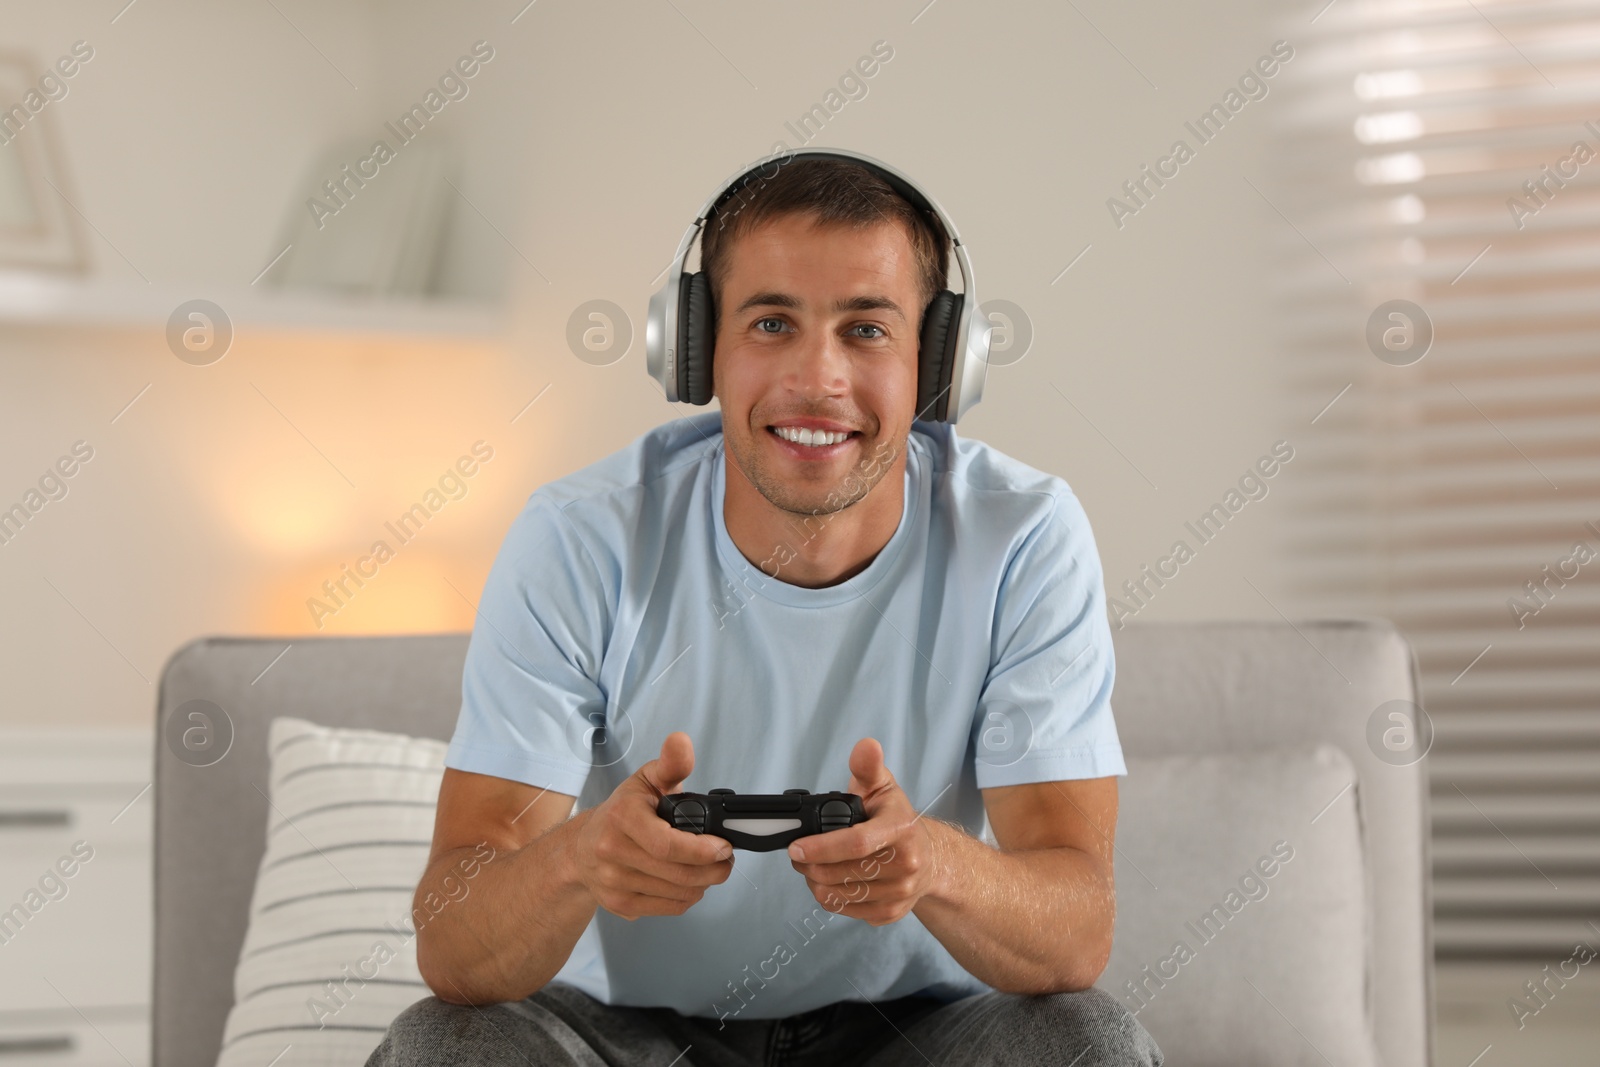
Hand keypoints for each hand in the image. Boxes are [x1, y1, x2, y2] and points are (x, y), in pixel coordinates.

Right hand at [571, 731, 732, 920]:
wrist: (581, 848)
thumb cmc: (621, 812)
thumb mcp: (646, 780)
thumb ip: (670, 763)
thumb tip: (681, 741)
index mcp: (621, 817)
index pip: (667, 845)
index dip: (702, 850)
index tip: (724, 846)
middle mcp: (612, 852)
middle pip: (678, 873)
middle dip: (714, 869)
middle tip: (726, 859)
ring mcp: (613, 882)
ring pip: (678, 893)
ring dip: (704, 883)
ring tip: (709, 868)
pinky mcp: (619, 905)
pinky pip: (669, 908)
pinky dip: (687, 897)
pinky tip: (688, 882)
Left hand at [787, 737, 944, 924]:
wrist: (930, 860)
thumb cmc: (898, 820)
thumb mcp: (884, 788)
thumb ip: (869, 767)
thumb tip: (866, 746)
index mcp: (902, 830)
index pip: (857, 843)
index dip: (821, 847)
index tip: (795, 846)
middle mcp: (905, 865)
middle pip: (840, 872)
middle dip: (808, 863)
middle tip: (796, 853)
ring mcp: (899, 893)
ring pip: (838, 894)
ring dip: (813, 880)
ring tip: (810, 865)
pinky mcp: (889, 913)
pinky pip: (844, 909)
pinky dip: (828, 897)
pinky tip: (827, 880)